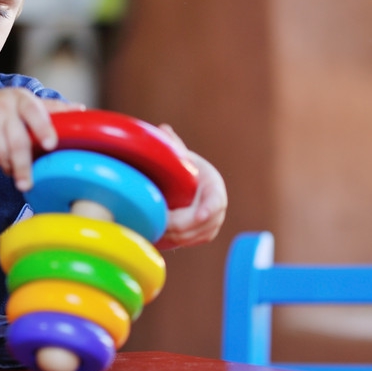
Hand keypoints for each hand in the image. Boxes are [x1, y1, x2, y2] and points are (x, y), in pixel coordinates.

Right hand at [0, 89, 82, 190]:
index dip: (43, 128)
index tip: (51, 144)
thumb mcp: (24, 103)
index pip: (34, 111)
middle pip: (18, 142)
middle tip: (27, 184)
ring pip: (3, 155)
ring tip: (10, 161)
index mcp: (21, 99)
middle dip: (24, 166)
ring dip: (9, 165)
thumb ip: (52, 109)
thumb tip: (80, 110)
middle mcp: (2, 106)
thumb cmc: (3, 110)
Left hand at [154, 124, 227, 249]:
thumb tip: (163, 129)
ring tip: (153, 230)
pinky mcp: (203, 234)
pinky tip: (157, 236)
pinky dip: (174, 241)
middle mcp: (218, 207)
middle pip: (200, 224)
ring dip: (173, 235)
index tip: (199, 215)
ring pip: (193, 236)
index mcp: (214, 185)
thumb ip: (174, 146)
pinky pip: (189, 242)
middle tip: (157, 222)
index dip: (208, 209)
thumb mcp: (182, 156)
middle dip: (178, 226)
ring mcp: (213, 223)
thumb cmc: (185, 168)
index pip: (215, 201)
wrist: (192, 183)